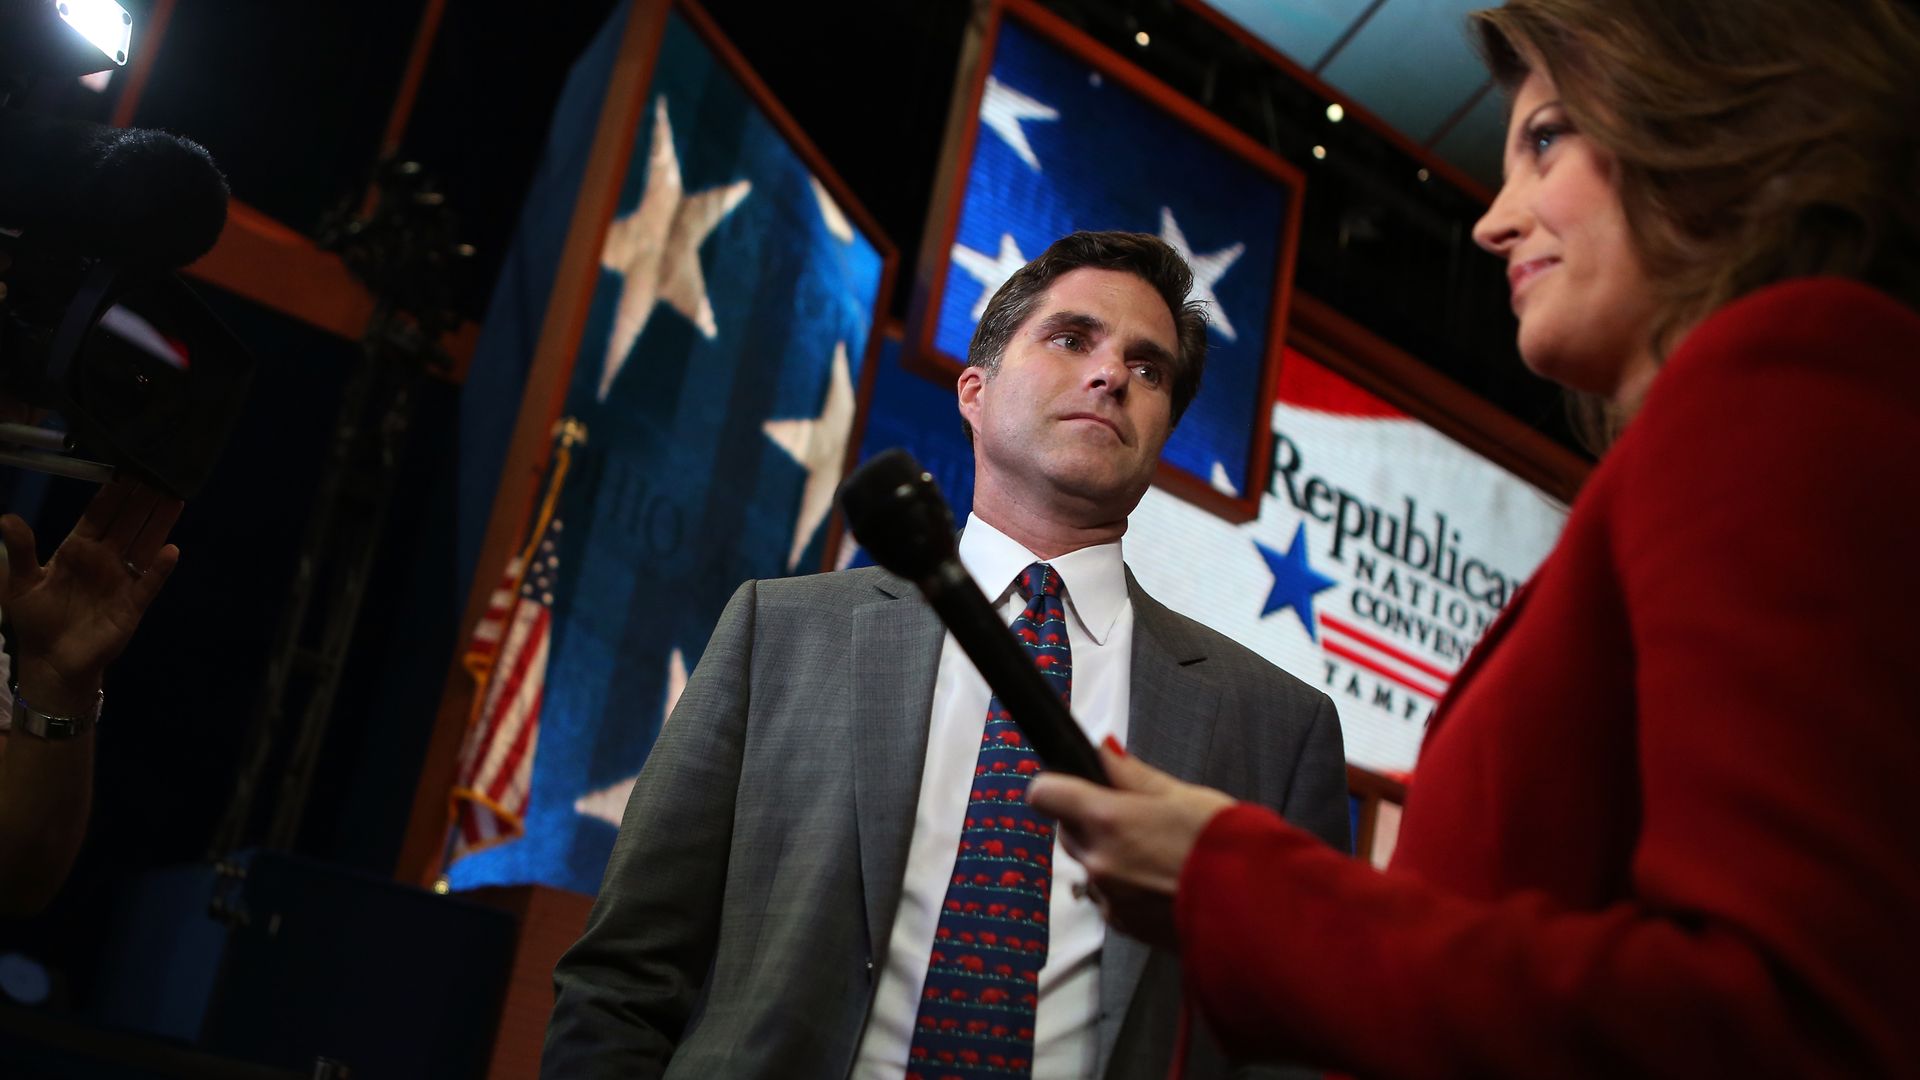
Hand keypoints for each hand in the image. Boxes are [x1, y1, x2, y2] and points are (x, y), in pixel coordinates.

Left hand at [1, 478, 181, 712]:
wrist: (51, 662)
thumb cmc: (35, 621)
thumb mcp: (19, 584)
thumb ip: (20, 550)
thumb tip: (6, 517)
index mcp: (77, 549)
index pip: (100, 514)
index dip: (114, 492)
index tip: (127, 467)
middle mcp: (105, 559)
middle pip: (128, 522)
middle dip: (144, 498)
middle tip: (159, 471)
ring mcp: (122, 580)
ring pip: (144, 544)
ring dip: (159, 522)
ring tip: (174, 496)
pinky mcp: (133, 605)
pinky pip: (150, 583)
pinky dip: (160, 568)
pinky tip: (170, 551)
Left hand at [1027, 741, 1236, 949]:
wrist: (1256, 911)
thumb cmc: (1226, 845)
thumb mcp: (1182, 796)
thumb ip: (1132, 775)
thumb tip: (1102, 750)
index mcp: (1108, 820)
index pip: (1044, 794)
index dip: (1057, 785)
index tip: (1075, 783)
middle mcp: (1099, 861)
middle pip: (1065, 831)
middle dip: (1086, 820)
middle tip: (1129, 817)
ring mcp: (1108, 898)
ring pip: (1086, 866)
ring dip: (1104, 856)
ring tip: (1152, 854)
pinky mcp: (1123, 926)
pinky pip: (1105, 898)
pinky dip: (1120, 888)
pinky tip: (1157, 882)